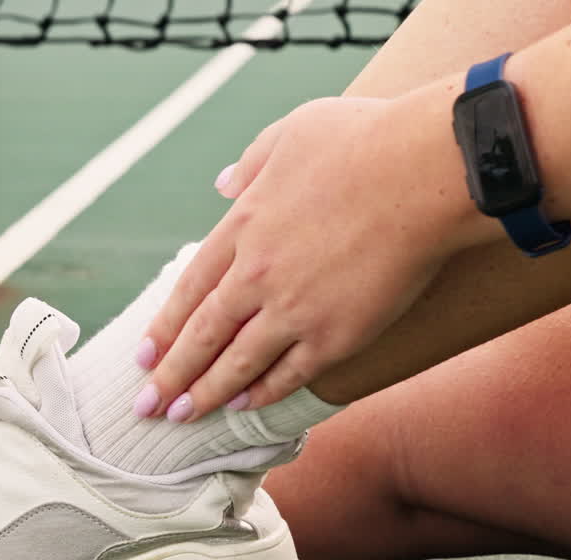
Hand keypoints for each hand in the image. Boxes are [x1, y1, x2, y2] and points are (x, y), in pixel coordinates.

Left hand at [136, 95, 480, 421]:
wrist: (426, 171)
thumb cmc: (366, 139)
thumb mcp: (293, 131)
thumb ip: (251, 162)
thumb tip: (221, 184)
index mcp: (243, 223)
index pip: (191, 287)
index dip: (165, 325)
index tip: (144, 353)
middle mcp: (257, 273)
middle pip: (202, 334)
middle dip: (170, 374)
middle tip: (145, 404)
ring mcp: (294, 309)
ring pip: (237, 363)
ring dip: (205, 393)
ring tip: (180, 417)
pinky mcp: (336, 335)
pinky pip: (289, 374)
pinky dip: (262, 392)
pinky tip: (242, 406)